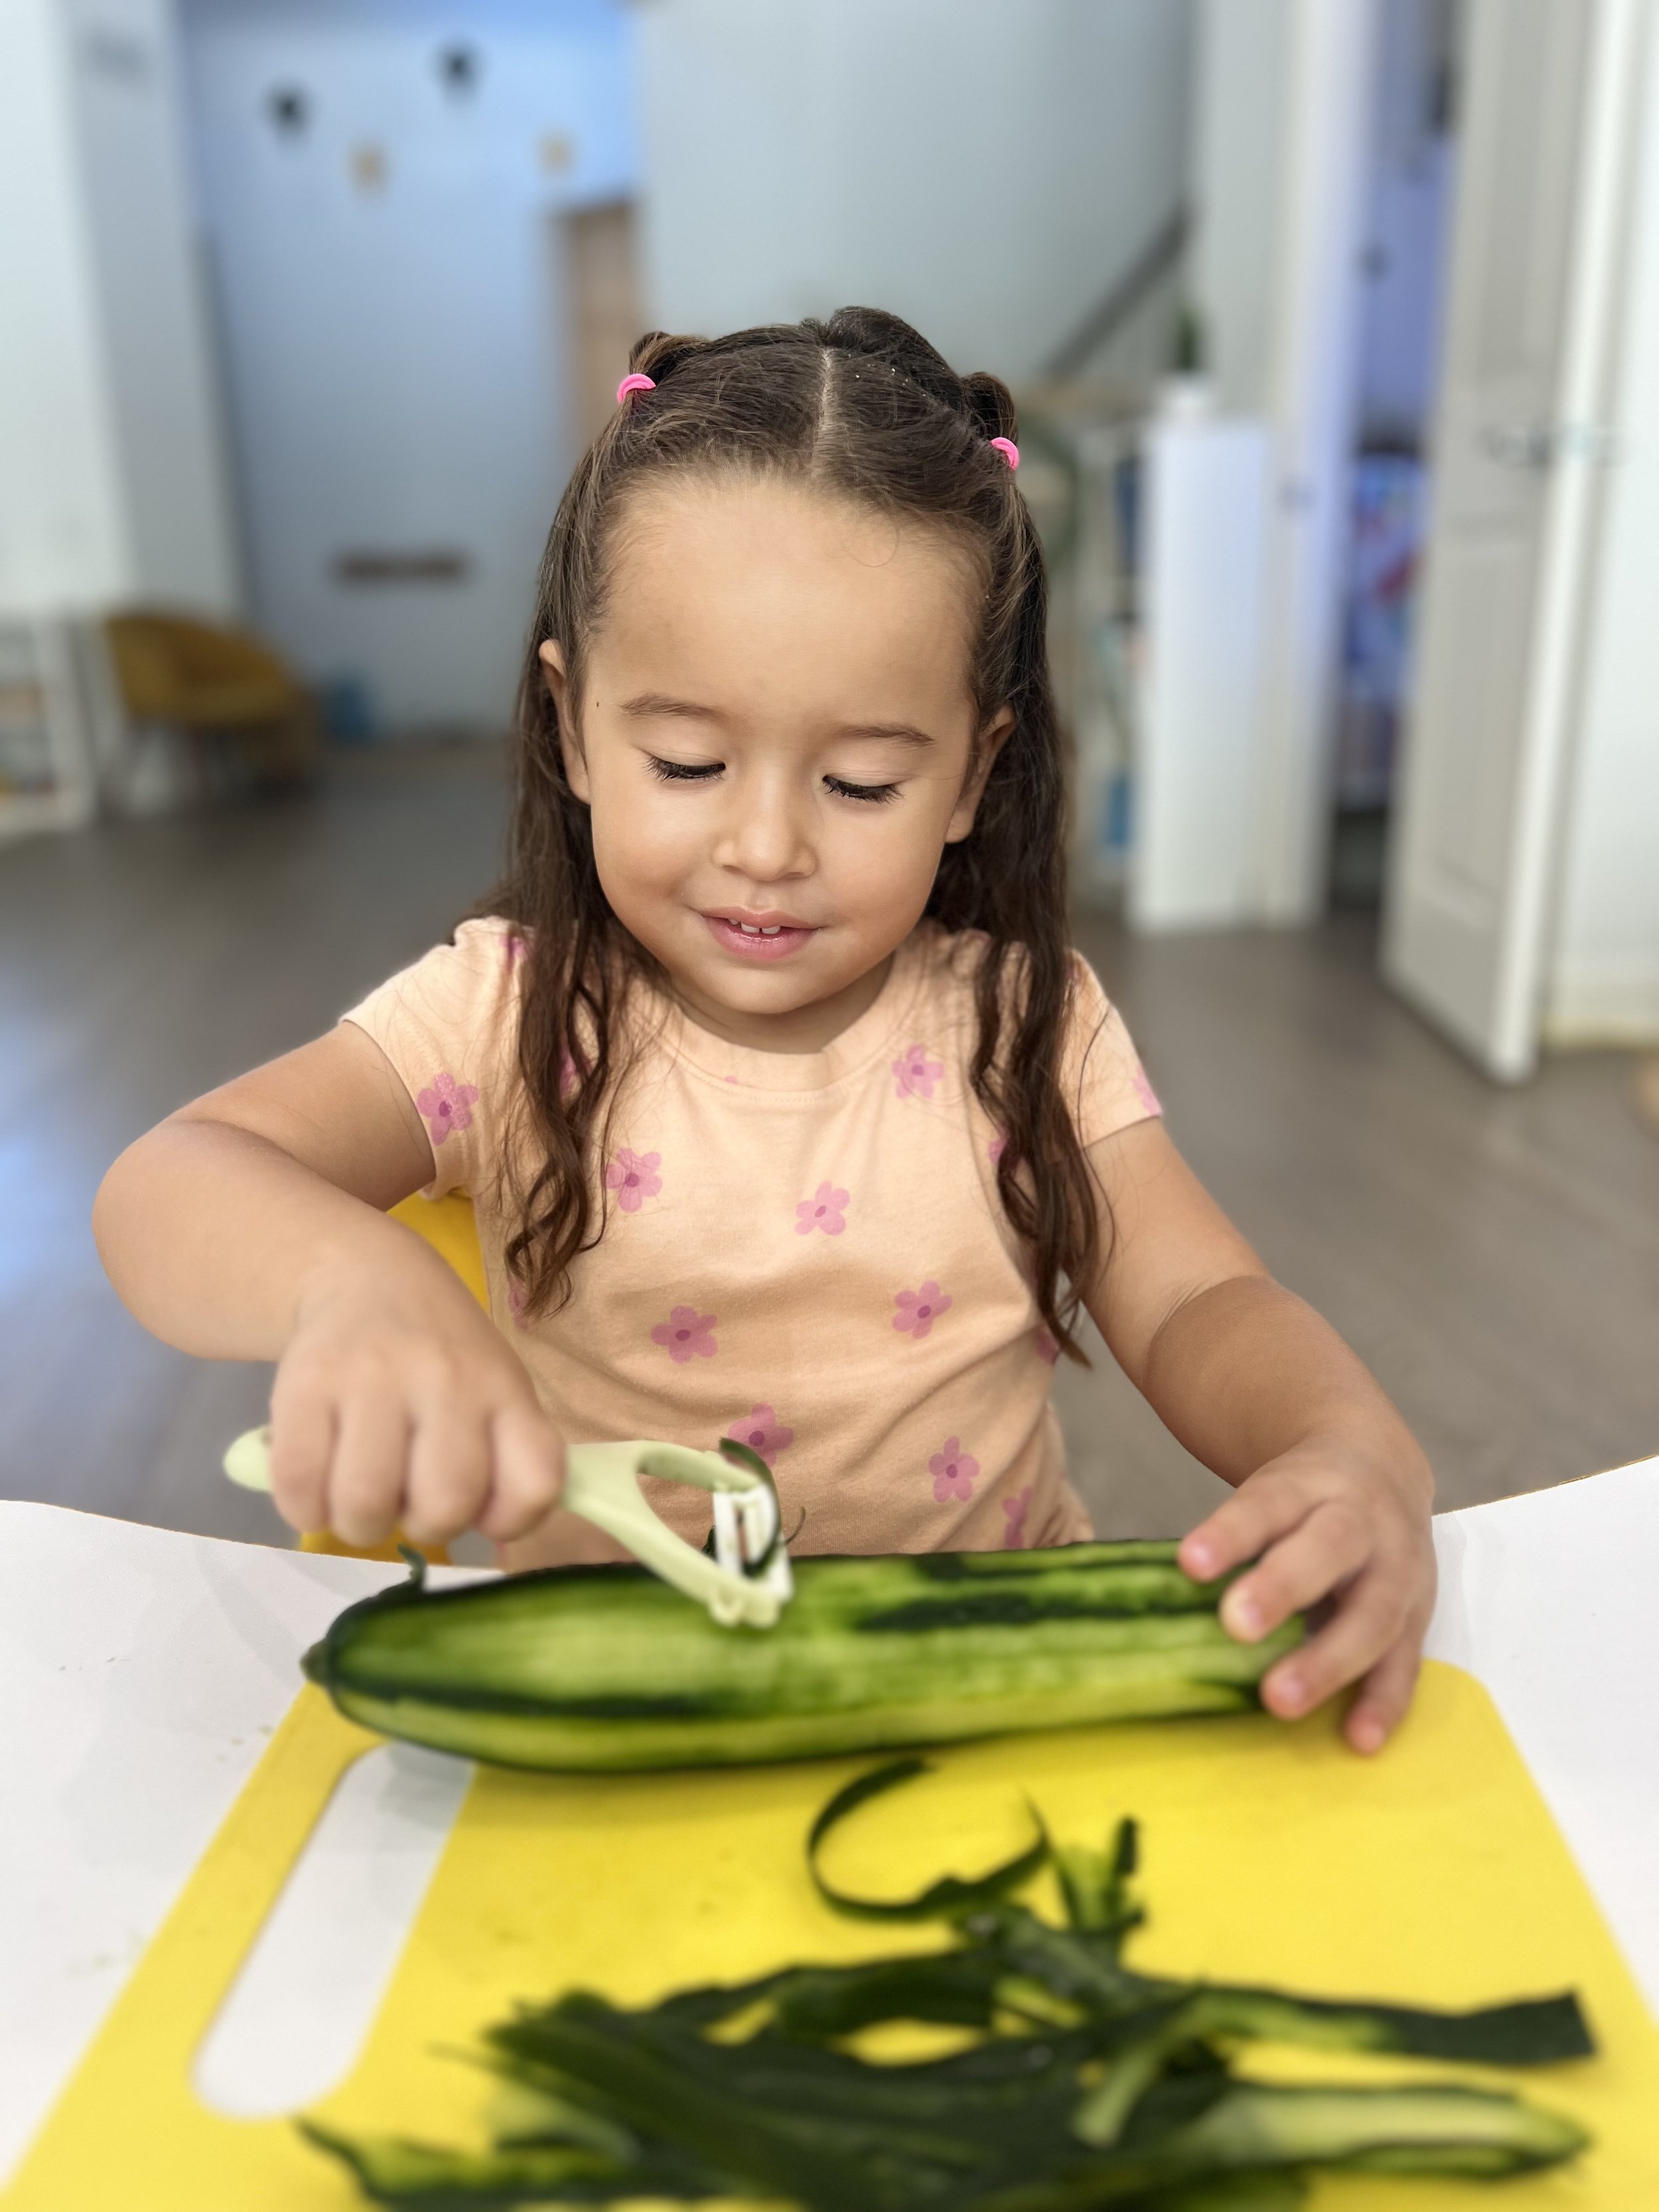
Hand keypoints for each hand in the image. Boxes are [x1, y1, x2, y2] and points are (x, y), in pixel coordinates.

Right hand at [268, 1246, 563, 1548]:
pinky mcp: (306, 1384)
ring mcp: (373, 1378)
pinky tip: (318, 1486)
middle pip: (446, 1505)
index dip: (510, 1520)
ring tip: (361, 1496)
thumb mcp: (495, 1388)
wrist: (366, 1276)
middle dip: (425, 1528)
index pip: (535, 1483)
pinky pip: (300, 1487)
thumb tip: (492, 1530)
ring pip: (367, 1504)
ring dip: (360, 1524)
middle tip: (409, 1502)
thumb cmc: (442, 1355)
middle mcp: (446, 1378)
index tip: (482, 1510)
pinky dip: (306, 1508)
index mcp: (504, 1388)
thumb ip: (507, 1456)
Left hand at [1178, 1429, 1435, 1753]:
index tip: (1190, 1563)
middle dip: (1282, 1588)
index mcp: (1309, 1486)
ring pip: (1372, 1611)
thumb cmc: (1305, 1498)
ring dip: (1328, 1660)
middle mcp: (1360, 1521)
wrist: (1383, 1467)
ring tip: (1281, 1698)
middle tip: (1236, 1624)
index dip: (1230, 1534)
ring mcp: (1398, 1568)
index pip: (1266, 1504)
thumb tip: (1160, 1598)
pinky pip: (1405, 1659)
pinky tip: (1359, 1738)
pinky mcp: (1419, 1614)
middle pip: (1327, 1549)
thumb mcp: (1271, 1494)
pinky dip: (1383, 1701)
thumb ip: (1229, 1539)